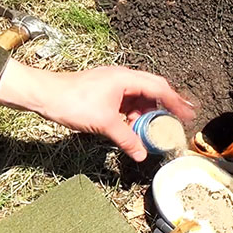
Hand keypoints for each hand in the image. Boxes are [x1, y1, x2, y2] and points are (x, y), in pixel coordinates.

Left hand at [0, 60, 195, 160]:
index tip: (189, 114)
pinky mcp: (107, 91)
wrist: (44, 95)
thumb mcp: (104, 124)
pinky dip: (135, 113)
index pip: (159, 88)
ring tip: (154, 128)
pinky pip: (129, 101)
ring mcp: (114, 83)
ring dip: (149, 112)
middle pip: (154, 89)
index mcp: (126, 79)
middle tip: (181, 119)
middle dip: (168, 105)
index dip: (176, 102)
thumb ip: (127, 139)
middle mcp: (123, 77)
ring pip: (141, 96)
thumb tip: (142, 155)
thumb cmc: (73, 102)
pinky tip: (135, 126)